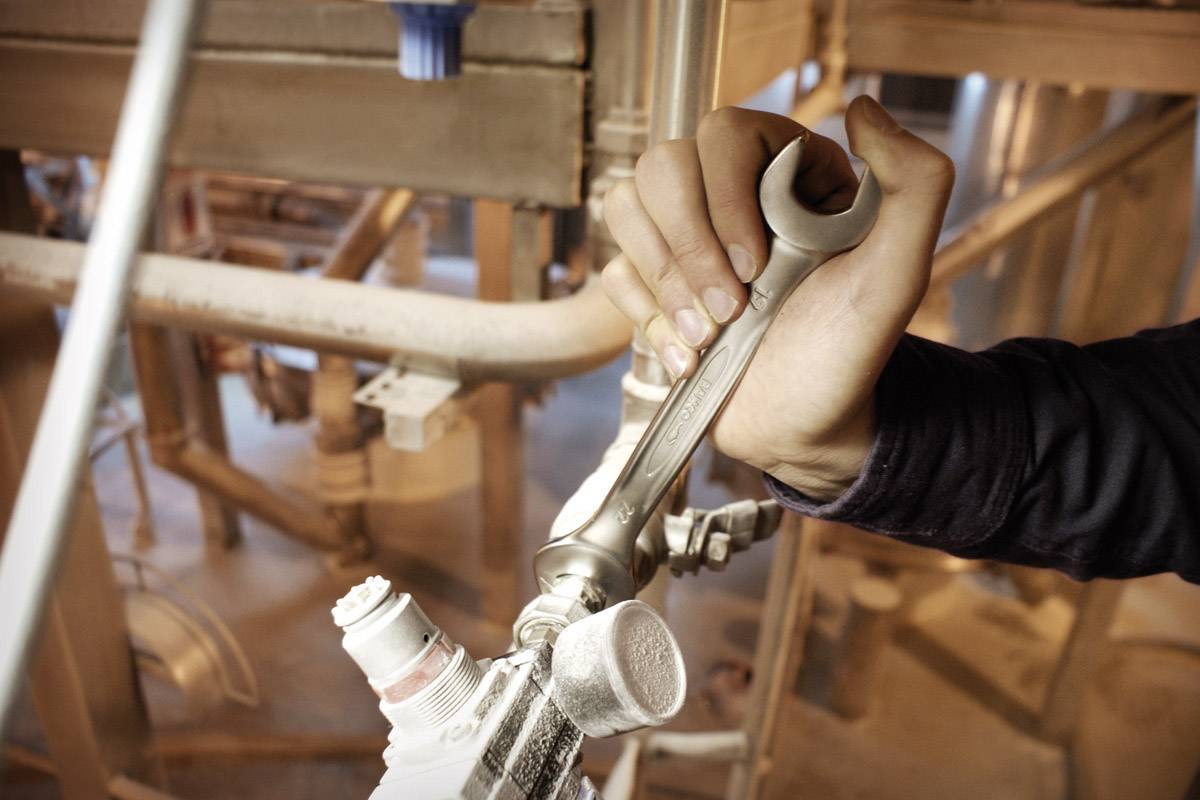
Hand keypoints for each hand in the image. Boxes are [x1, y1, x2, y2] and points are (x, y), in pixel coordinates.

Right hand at [601, 97, 954, 500]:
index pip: (724, 133)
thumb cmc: (851, 350)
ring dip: (663, 283)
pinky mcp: (653, 282)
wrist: (806, 425)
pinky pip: (615, 271)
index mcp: (786, 170)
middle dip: (689, 249)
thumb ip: (916, 183)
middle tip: (730, 313)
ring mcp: (683, 237)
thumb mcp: (900, 271)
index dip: (725, 196)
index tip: (755, 268)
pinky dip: (647, 319)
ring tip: (709, 338)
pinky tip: (690, 358)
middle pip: (662, 167)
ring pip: (625, 208)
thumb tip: (865, 107)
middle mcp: (728, 192)